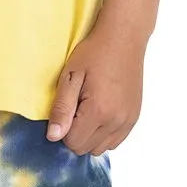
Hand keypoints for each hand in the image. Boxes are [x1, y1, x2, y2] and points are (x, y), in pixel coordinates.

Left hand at [46, 21, 146, 155]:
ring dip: (90, 137)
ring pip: (100, 149)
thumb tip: (53, 137)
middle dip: (76, 134)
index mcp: (99, 111)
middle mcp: (116, 121)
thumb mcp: (70, 77)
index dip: (64, 130)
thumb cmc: (94, 53)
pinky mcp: (134, 118)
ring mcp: (127, 121)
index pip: (72, 143)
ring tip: (89, 111)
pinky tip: (101, 115)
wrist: (124, 38)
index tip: (67, 109)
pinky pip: (114, 142)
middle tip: (77, 108)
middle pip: (85, 149)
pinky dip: (104, 135)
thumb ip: (61, 109)